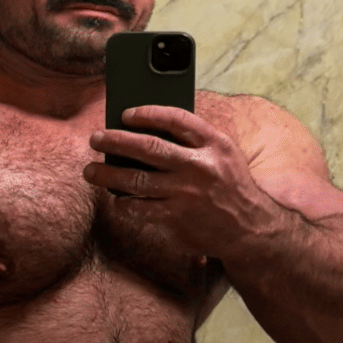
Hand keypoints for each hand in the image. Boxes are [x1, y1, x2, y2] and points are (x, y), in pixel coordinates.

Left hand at [84, 105, 278, 255]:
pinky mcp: (176, 218)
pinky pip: (139, 208)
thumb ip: (193, 141)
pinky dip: (123, 203)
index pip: (176, 119)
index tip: (125, 114)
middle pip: (148, 147)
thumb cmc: (230, 186)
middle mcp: (199, 167)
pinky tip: (117, 200)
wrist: (251, 229)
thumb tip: (145, 130)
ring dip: (108, 174)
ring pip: (136, 180)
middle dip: (115, 141)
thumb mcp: (223, 155)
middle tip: (95, 139)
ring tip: (91, 171)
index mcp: (214, 144)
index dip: (147, 113)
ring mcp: (186, 194)